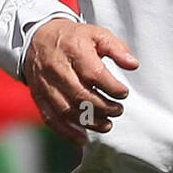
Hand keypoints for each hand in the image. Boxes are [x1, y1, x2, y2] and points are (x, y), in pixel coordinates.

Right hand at [22, 18, 138, 145]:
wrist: (38, 38)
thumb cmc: (73, 38)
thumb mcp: (97, 34)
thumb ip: (117, 48)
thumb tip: (133, 64)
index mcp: (73, 49)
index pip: (94, 73)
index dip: (111, 87)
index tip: (124, 93)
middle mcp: (57, 68)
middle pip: (80, 94)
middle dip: (103, 107)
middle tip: (118, 110)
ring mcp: (45, 83)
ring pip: (66, 110)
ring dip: (89, 122)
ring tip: (107, 124)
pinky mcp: (38, 96)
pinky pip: (51, 118)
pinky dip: (66, 132)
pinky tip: (83, 138)